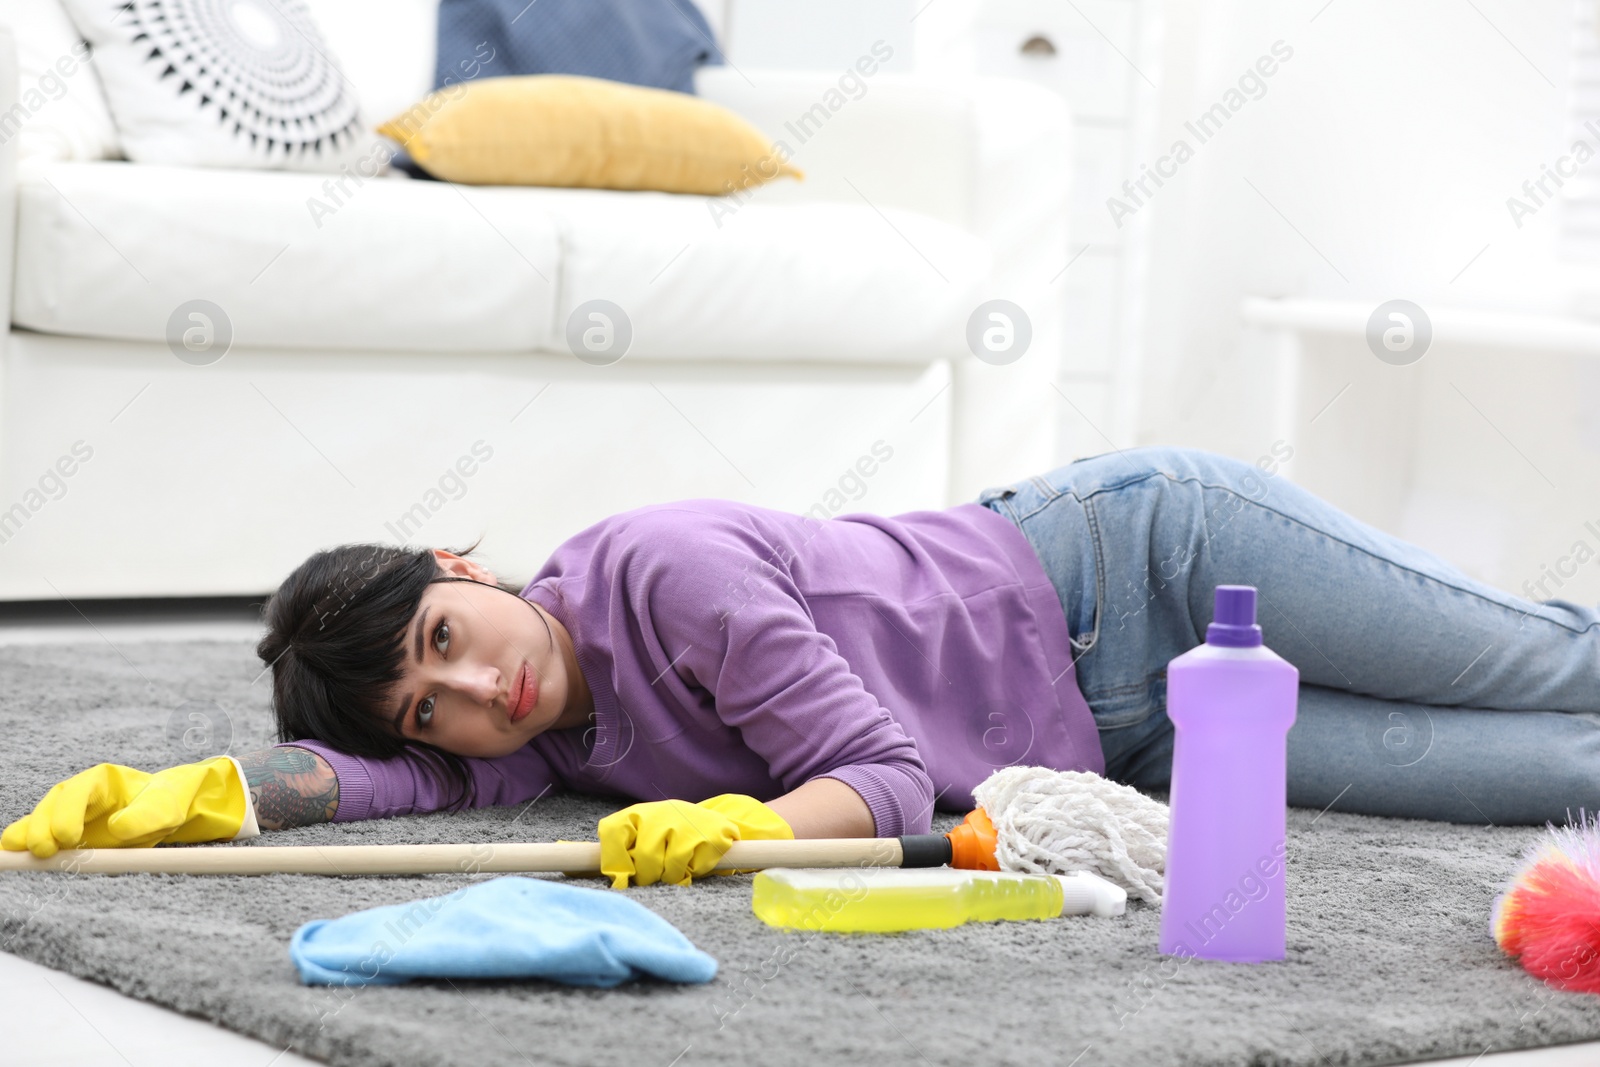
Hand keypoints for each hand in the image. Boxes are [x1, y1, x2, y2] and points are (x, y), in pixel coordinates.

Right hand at [1, 757, 258, 857]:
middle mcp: (79, 793)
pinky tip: (14, 856)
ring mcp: (68, 812)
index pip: (78, 791)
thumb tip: (117, 828)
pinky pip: (40, 834)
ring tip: (23, 856)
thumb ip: (146, 816)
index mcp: (102, 780)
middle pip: (52, 804)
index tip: (68, 836)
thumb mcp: (165, 809)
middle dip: (43, 826)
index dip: (67, 812)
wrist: (164, 812)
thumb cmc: (164, 804)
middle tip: (45, 851)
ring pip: (40, 819)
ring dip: (29, 836)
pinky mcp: (64, 831)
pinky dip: (26, 845)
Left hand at [598, 794, 792, 888]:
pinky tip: (694, 861)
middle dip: (647, 876)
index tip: (622, 877)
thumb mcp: (642, 836)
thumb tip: (605, 878)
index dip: (614, 861)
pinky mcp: (713, 835)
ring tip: (674, 868)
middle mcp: (662, 812)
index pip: (613, 832)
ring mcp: (689, 823)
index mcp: (639, 812)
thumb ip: (621, 854)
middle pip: (643, 858)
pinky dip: (691, 873)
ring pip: (668, 868)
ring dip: (670, 877)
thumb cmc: (669, 836)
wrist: (712, 822)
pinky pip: (693, 869)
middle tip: (655, 874)